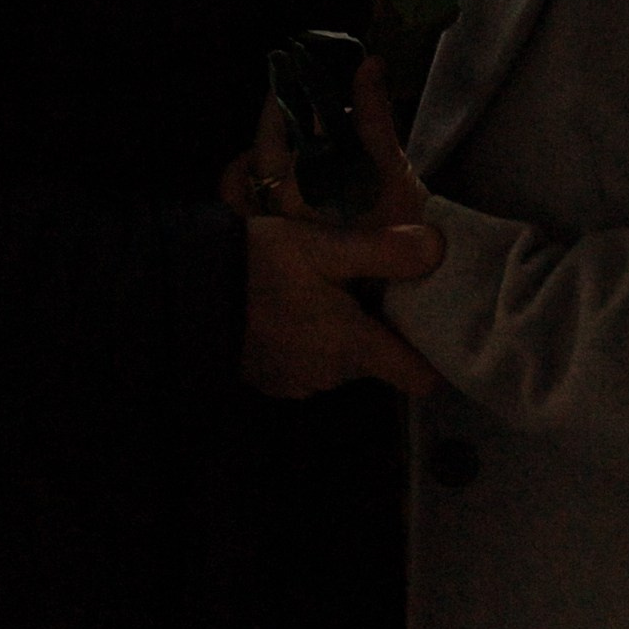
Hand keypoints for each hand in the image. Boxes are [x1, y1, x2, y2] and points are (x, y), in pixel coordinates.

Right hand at [220, 58, 441, 397]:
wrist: (185, 292)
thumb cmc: (260, 266)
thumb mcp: (324, 246)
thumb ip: (384, 251)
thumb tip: (440, 248)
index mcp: (351, 347)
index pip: (415, 377)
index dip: (434, 356)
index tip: (443, 328)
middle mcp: (330, 376)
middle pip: (378, 359)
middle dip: (382, 326)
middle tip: (378, 282)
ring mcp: (298, 383)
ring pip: (344, 359)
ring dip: (344, 331)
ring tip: (336, 287)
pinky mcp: (272, 381)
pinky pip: (311, 362)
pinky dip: (312, 339)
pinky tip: (298, 305)